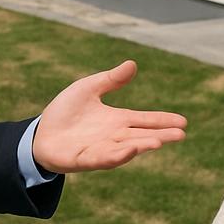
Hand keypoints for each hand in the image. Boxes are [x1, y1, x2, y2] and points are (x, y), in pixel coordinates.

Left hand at [31, 60, 186, 172]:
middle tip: (181, 135)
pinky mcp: (84, 159)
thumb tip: (133, 64)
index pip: (144, 119)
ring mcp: (100, 149)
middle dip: (161, 135)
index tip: (183, 122)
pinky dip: (116, 156)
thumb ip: (110, 80)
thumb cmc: (66, 112)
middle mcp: (113, 136)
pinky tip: (129, 150)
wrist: (40, 132)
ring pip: (125, 148)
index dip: (163, 120)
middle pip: (141, 136)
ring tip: (158, 141)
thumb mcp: (88, 88)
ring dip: (141, 145)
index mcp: (117, 120)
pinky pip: (102, 158)